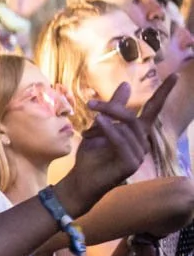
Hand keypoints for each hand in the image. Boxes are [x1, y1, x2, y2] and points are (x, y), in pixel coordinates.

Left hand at [60, 76, 176, 214]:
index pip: (153, 110)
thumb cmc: (91, 155)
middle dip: (113, 107)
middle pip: (133, 118)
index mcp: (137, 133)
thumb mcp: (99, 126)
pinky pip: (122, 142)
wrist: (81, 180)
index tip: (173, 76)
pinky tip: (98, 122)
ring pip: (127, 129)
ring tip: (88, 123)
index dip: (163, 93)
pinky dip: (109, 131)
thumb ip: (113, 107)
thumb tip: (127, 84)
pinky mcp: (131, 164)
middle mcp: (142, 143)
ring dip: (105, 121)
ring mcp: (138, 155)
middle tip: (90, 103)